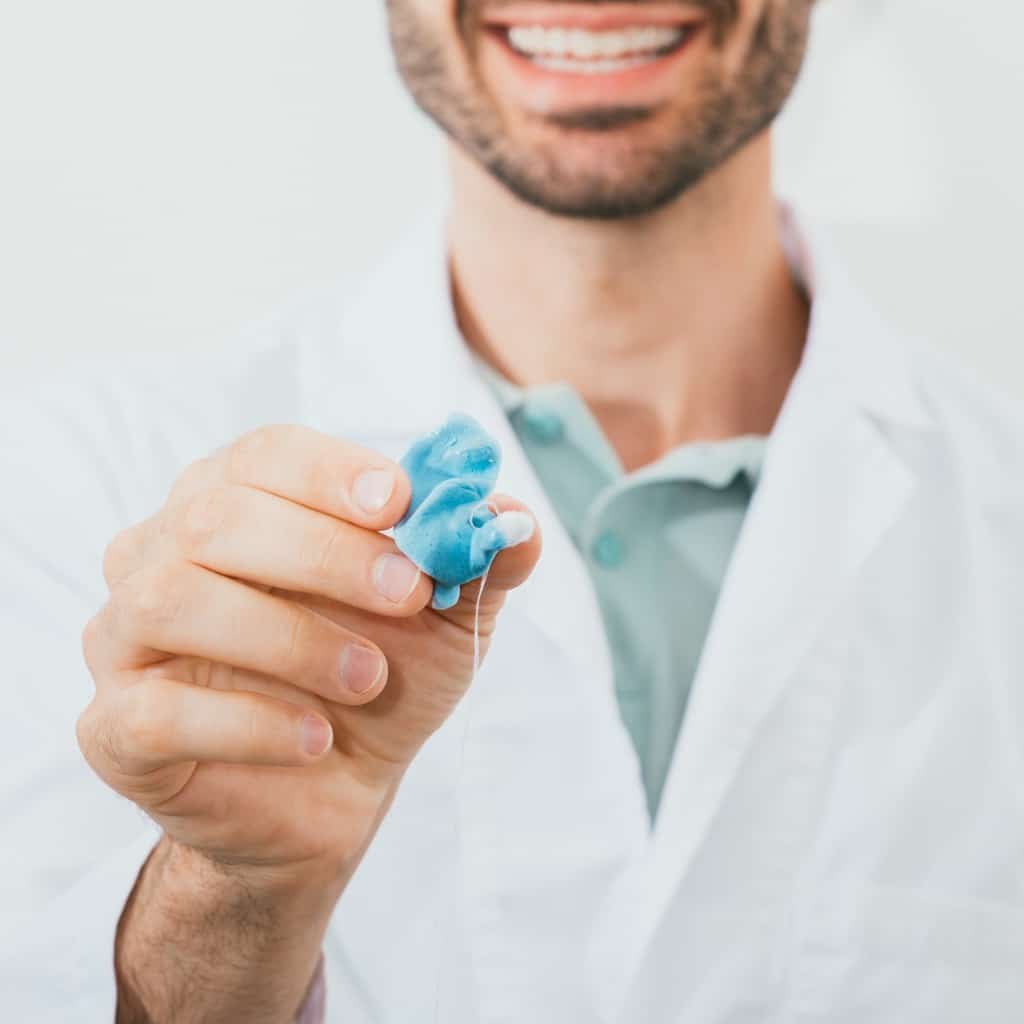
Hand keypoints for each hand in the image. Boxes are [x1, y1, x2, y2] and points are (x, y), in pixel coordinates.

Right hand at [77, 424, 540, 888]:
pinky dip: (248, 722)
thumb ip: (479, 563)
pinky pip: (153, 712)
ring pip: (171, 599)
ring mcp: (125, 639)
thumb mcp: (447, 619)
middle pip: (215, 516)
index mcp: (236, 506)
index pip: (263, 455)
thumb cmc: (377, 679)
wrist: (330, 791)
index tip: (402, 503)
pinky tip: (316, 738)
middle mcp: (162, 554)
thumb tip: (516, 519)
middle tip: (410, 592)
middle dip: (324, 552)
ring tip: (368, 678)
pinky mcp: (114, 728)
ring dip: (289, 636)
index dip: (331, 470)